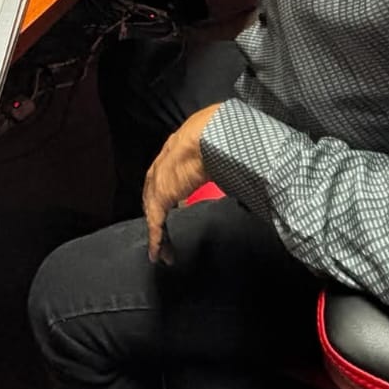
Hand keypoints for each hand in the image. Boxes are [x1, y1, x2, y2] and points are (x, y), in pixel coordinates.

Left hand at [143, 102, 221, 263]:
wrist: (207, 137)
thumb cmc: (216, 134)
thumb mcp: (216, 145)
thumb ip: (218, 157)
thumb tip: (235, 163)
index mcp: (174, 151)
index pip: (165, 177)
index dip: (167, 194)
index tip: (176, 206)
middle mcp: (161, 167)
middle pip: (154, 197)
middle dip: (158, 216)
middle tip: (164, 234)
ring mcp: (158, 183)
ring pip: (153, 213)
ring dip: (158, 233)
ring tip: (164, 251)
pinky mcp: (160, 198)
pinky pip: (156, 225)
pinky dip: (157, 241)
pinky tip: (159, 254)